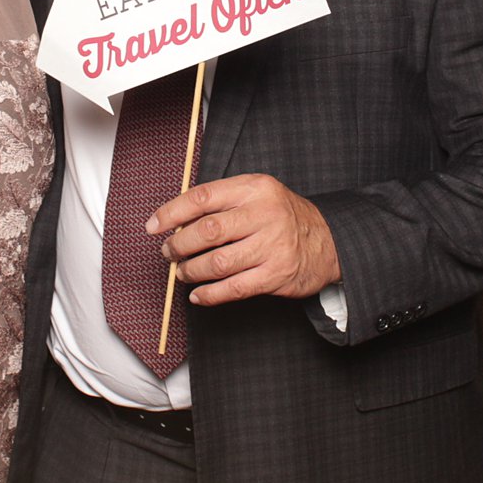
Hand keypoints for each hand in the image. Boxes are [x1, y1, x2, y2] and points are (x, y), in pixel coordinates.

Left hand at [147, 173, 340, 305]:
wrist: (328, 242)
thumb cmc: (282, 217)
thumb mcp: (257, 195)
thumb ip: (221, 201)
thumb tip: (175, 221)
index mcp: (254, 188)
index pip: (202, 197)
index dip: (171, 213)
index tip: (154, 226)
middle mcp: (264, 214)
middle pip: (206, 231)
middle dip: (178, 245)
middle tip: (168, 252)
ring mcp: (271, 246)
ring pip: (216, 262)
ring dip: (190, 271)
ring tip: (182, 272)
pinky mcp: (276, 275)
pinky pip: (233, 288)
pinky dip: (209, 294)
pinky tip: (198, 294)